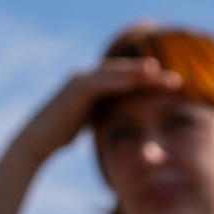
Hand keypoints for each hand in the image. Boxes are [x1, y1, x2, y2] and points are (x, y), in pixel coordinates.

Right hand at [16, 57, 181, 159]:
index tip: (176, 88)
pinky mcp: (73, 91)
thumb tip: (125, 123)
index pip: (128, 82)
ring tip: (156, 71)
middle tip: (176, 78)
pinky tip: (132, 82)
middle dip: (150, 75)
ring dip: (135, 71)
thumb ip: (107, 115)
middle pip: (124, 73)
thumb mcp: (92, 123)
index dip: (151, 83)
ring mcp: (80, 82)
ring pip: (112, 72)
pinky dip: (114, 80)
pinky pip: (97, 82)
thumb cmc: (63, 134)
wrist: (38, 142)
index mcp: (96, 88)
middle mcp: (88, 79)